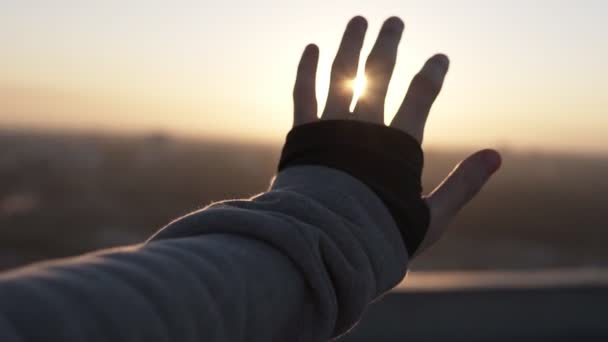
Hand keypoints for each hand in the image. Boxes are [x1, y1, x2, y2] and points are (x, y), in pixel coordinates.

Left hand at [292, 16, 501, 255]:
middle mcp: (364, 129)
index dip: (432, 74)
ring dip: (351, 46)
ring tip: (358, 20)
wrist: (325, 247)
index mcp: (397, 147)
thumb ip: (463, 185)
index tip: (440, 58)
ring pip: (342, 75)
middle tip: (394, 21)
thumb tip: (497, 156)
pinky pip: (303, 94)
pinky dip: (308, 70)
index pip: (420, 97)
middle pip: (379, 75)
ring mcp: (331, 128)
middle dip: (388, 45)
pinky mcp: (302, 135)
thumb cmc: (380, 237)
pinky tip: (312, 48)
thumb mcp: (430, 218)